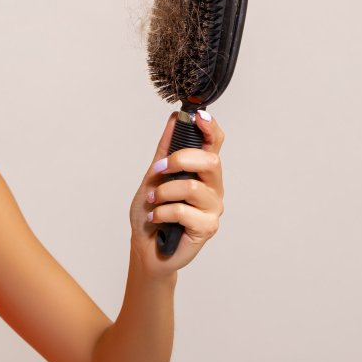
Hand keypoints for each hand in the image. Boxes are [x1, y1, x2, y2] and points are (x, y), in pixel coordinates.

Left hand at [129, 110, 225, 278]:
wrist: (145, 246)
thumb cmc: (152, 211)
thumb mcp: (155, 175)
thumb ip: (166, 149)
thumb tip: (175, 118)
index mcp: (203, 171)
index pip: (215, 144)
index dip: (211, 128)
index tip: (199, 116)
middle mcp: (213, 187)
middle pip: (210, 161)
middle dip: (179, 160)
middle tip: (157, 170)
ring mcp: (213, 207)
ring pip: (192, 188)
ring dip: (163, 192)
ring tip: (153, 201)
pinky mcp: (207, 227)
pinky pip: (182, 211)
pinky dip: (161, 212)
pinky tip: (156, 218)